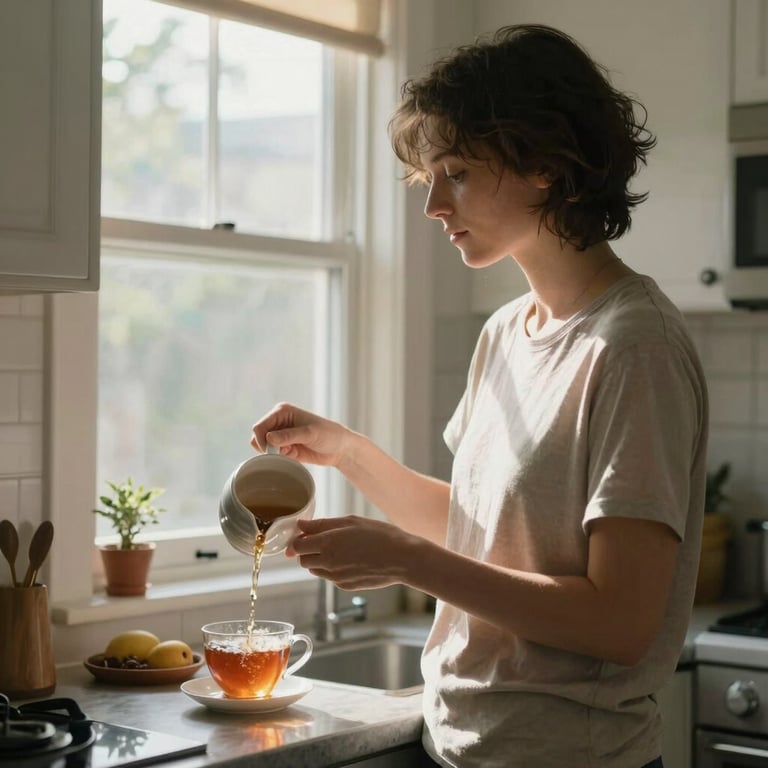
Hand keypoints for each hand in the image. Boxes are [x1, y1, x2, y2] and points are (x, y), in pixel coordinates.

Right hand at [251, 402, 352, 467]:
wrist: (340, 448)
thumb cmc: (329, 435)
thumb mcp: (310, 434)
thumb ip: (290, 436)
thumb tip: (269, 438)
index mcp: (282, 411)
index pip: (260, 426)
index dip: (262, 440)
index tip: (273, 451)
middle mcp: (278, 421)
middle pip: (257, 437)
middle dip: (267, 448)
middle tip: (285, 452)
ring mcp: (280, 435)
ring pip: (262, 447)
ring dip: (273, 453)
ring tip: (290, 452)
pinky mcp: (284, 447)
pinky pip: (272, 455)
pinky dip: (278, 458)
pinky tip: (293, 456)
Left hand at [287, 516, 415, 589]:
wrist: (402, 559)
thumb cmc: (380, 535)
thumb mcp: (351, 522)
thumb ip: (323, 524)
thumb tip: (301, 525)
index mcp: (328, 543)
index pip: (297, 546)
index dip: (299, 539)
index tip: (306, 533)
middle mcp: (328, 562)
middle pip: (303, 559)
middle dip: (307, 550)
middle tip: (323, 539)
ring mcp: (336, 577)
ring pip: (315, 569)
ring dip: (318, 560)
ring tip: (339, 549)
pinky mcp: (344, 586)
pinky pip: (329, 577)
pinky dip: (332, 568)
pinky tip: (350, 559)